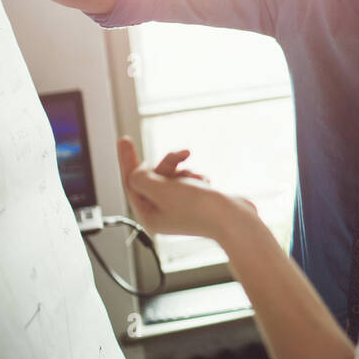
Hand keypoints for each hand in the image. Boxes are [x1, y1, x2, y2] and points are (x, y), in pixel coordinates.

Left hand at [116, 137, 260, 242]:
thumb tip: (136, 172)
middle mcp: (163, 214)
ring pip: (172, 177)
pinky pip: (188, 180)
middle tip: (180, 155)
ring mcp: (181, 208)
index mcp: (150, 216)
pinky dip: (196, 177)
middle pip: (153, 178)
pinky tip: (206, 183)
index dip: (128, 160)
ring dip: (184, 171)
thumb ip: (140, 178)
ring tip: (197, 177)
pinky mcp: (197, 202)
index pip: (131, 184)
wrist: (234, 218)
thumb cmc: (199, 208)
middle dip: (167, 165)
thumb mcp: (160, 190)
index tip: (124, 139)